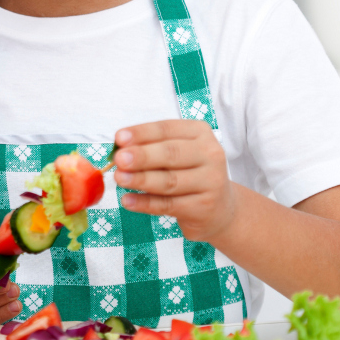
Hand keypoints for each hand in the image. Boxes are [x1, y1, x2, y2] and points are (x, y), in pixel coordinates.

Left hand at [113, 120, 237, 242]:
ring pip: (169, 181)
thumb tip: (118, 149)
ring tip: (119, 179)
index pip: (167, 129)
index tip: (119, 138)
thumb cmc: (189, 174)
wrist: (220, 209)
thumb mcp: (176, 154)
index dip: (142, 133)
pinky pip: (169, 205)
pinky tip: (128, 200)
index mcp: (200, 133)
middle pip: (171, 154)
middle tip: (119, 159)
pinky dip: (145, 203)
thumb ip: (150, 148)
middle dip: (142, 156)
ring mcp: (211, 182)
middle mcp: (210, 154)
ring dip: (141, 180)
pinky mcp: (204, 207)